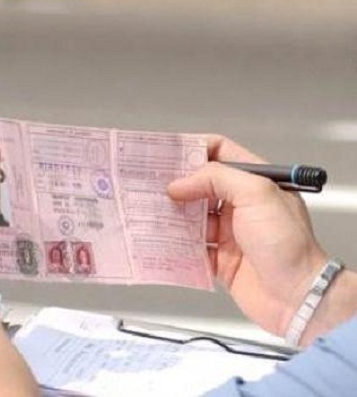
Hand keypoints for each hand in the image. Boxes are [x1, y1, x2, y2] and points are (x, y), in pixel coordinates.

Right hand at [167, 135, 327, 336]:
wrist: (297, 297)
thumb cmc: (288, 245)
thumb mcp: (257, 194)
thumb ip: (217, 178)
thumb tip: (180, 184)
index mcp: (255, 182)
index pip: (222, 153)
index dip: (195, 149)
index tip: (169, 153)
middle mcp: (241, 205)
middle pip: (201, 186)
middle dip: (176, 184)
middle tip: (150, 182)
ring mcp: (230, 233)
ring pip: (192, 217)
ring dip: (172, 215)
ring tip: (150, 210)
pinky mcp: (220, 259)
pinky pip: (191, 248)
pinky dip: (176, 245)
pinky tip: (161, 239)